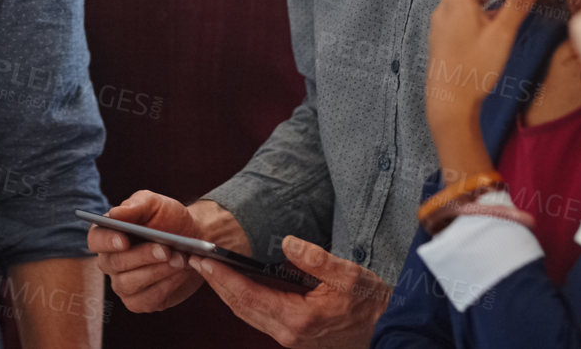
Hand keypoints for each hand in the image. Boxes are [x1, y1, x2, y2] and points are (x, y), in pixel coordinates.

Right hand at [87, 192, 206, 312]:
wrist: (194, 237)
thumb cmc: (169, 217)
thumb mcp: (155, 204)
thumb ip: (135, 206)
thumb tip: (114, 214)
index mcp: (108, 234)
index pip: (96, 239)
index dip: (107, 241)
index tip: (124, 240)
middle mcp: (110, 261)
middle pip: (115, 263)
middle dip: (142, 256)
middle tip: (166, 250)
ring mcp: (123, 284)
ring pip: (129, 284)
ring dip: (156, 272)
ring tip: (179, 260)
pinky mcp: (140, 301)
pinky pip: (145, 300)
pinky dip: (165, 287)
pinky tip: (180, 274)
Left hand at [190, 234, 390, 348]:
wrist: (386, 327)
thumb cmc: (369, 301)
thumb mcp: (348, 273)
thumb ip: (316, 258)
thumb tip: (287, 243)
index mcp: (298, 318)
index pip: (248, 296)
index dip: (223, 278)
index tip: (203, 260)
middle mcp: (288, 332)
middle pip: (240, 306)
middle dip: (216, 283)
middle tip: (194, 260)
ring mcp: (289, 336)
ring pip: (247, 313)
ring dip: (226, 291)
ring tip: (208, 268)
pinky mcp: (292, 334)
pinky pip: (258, 315)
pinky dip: (242, 298)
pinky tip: (234, 282)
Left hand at [424, 0, 539, 141]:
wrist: (449, 102)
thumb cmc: (474, 68)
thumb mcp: (501, 34)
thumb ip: (517, 5)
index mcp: (455, 3)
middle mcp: (446, 10)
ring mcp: (446, 25)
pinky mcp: (450, 38)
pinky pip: (464, 11)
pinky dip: (480, 2)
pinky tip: (497, 7)